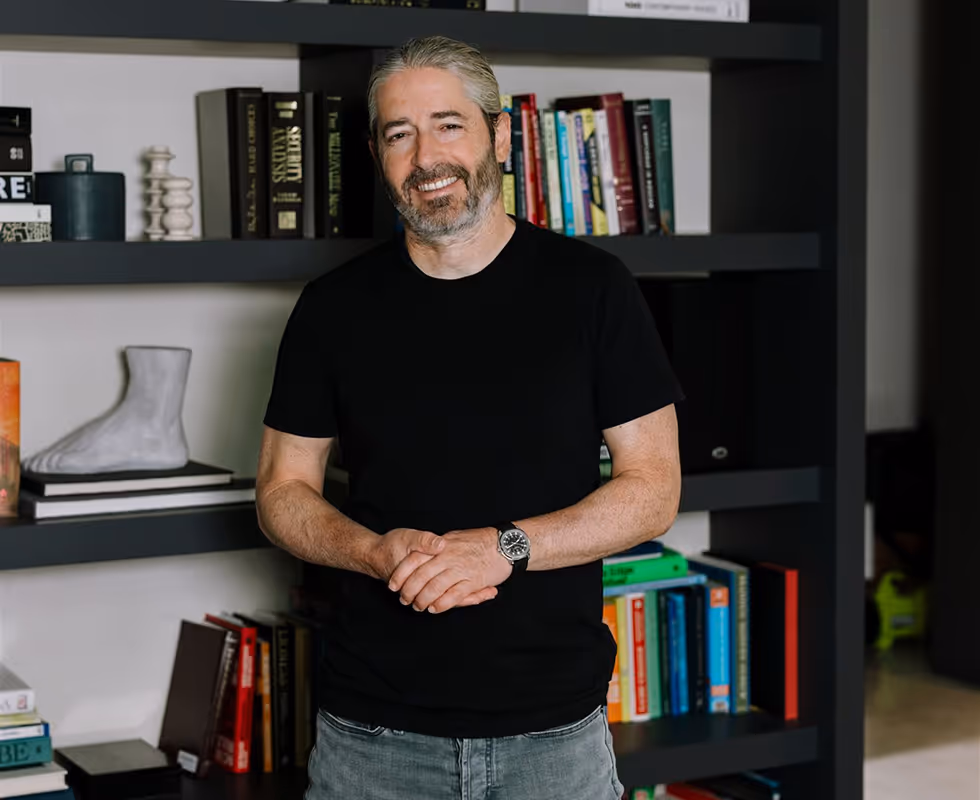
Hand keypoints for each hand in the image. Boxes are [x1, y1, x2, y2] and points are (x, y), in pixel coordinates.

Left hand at [388, 528, 511, 613]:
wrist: (506, 543)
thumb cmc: (482, 541)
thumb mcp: (456, 538)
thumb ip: (441, 545)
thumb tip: (429, 550)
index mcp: (442, 545)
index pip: (414, 559)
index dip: (401, 574)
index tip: (393, 584)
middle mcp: (448, 556)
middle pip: (421, 576)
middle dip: (409, 591)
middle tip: (404, 600)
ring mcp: (460, 568)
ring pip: (434, 587)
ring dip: (423, 600)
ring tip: (418, 607)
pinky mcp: (473, 580)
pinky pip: (453, 595)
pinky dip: (442, 604)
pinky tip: (435, 608)